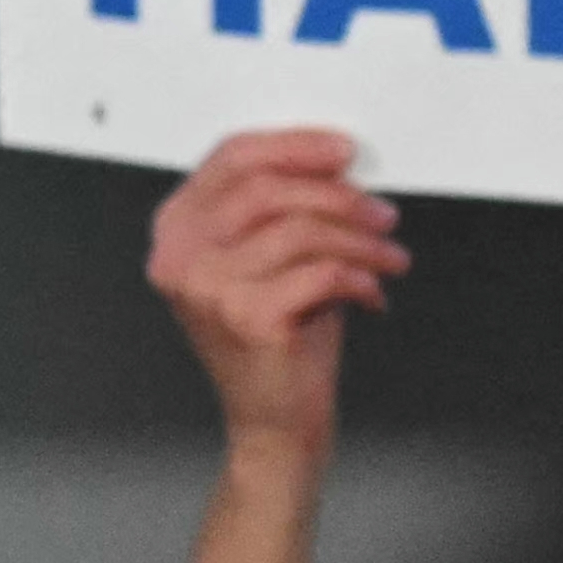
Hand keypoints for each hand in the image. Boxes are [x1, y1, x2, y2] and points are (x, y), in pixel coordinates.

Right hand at [148, 130, 408, 459]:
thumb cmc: (278, 334)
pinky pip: (323, 272)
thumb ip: (279, 206)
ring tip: (387, 257)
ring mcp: (206, 290)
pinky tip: (371, 293)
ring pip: (302, 230)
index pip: (232, 159)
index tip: (344, 153)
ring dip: (361, 240)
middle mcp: (179, 259)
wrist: (273, 417)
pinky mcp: (246, 318)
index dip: (295, 145)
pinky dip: (361, 278)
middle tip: (382, 213)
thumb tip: (335, 162)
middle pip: (268, 189)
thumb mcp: (267, 256)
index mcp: (176, 232)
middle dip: (340, 196)